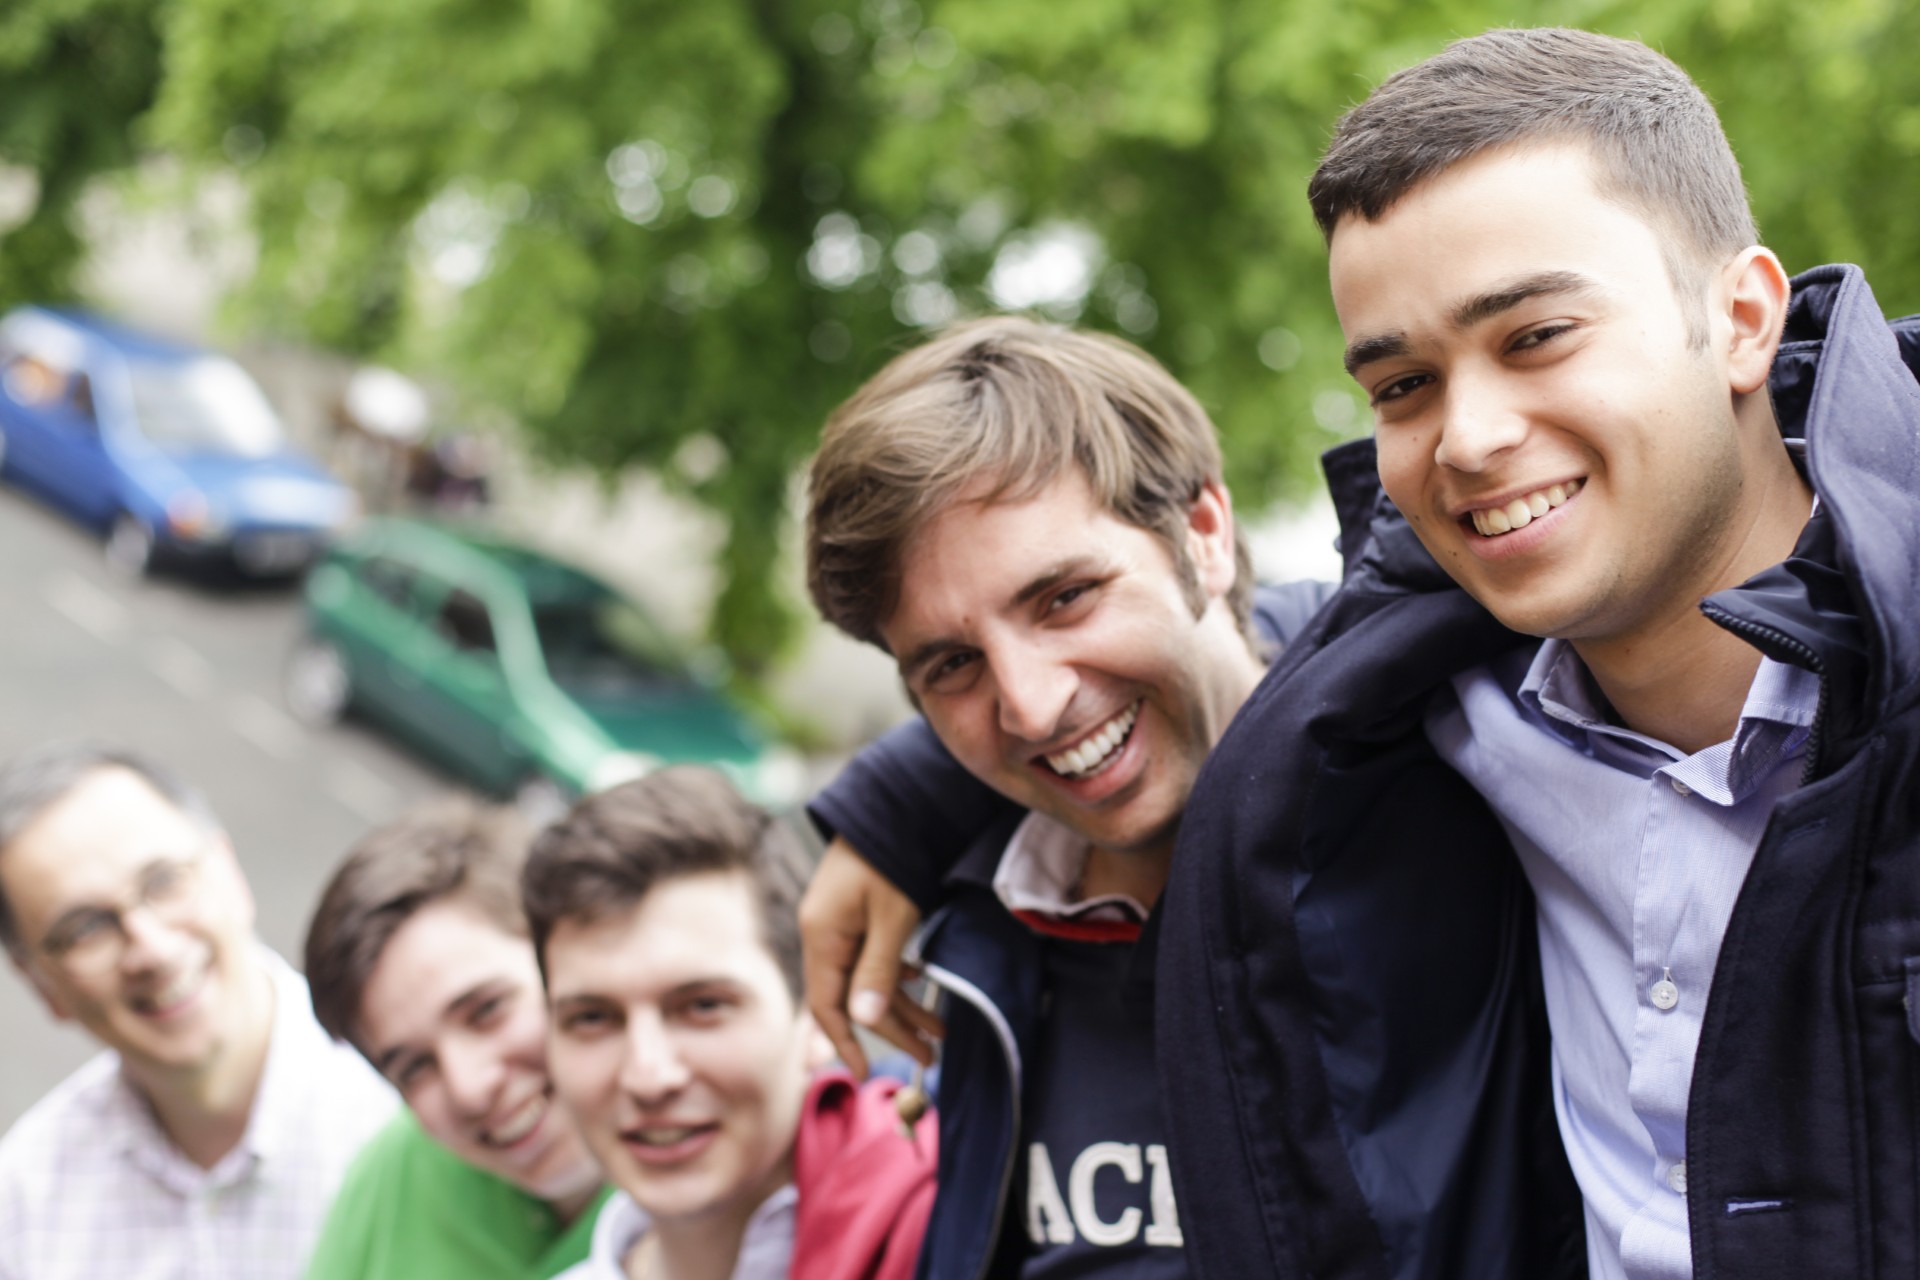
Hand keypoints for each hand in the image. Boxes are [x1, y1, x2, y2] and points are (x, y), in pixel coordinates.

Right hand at [799, 837, 943, 1076]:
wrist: (894, 804)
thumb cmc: (891, 858)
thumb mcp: (891, 917)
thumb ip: (878, 969)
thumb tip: (863, 1020)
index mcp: (823, 937)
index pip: (827, 1004)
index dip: (847, 1042)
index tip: (866, 1072)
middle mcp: (825, 935)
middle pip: (853, 997)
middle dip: (892, 1028)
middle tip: (930, 1055)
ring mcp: (840, 925)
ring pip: (868, 979)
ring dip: (902, 1005)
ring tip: (940, 1031)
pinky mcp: (857, 916)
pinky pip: (872, 958)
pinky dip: (897, 976)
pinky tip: (920, 983)